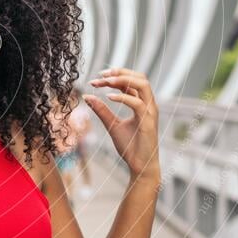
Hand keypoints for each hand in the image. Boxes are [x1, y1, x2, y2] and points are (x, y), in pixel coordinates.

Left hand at [83, 67, 159, 181]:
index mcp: (142, 104)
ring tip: (105, 81)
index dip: (115, 76)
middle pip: (140, 78)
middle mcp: (149, 105)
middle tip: (101, 75)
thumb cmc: (130, 146)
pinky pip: (138, 104)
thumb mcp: (112, 125)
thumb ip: (102, 110)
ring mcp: (151, 113)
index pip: (131, 82)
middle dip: (120, 72)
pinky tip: (108, 98)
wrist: (139, 166)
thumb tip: (87, 96)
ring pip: (143, 85)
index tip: (97, 78)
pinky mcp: (149, 122)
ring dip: (123, 80)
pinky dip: (123, 97)